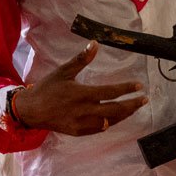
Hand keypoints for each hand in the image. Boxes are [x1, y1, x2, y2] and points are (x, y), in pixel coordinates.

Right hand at [13, 42, 146, 135]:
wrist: (31, 111)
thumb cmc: (47, 88)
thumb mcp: (63, 71)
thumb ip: (81, 59)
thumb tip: (95, 44)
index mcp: (82, 94)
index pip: (111, 92)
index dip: (127, 89)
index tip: (139, 86)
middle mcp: (85, 111)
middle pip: (115, 110)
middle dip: (132, 105)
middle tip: (144, 100)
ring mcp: (82, 124)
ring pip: (110, 122)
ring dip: (124, 115)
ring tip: (134, 108)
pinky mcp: (78, 132)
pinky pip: (99, 129)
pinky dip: (110, 123)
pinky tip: (116, 118)